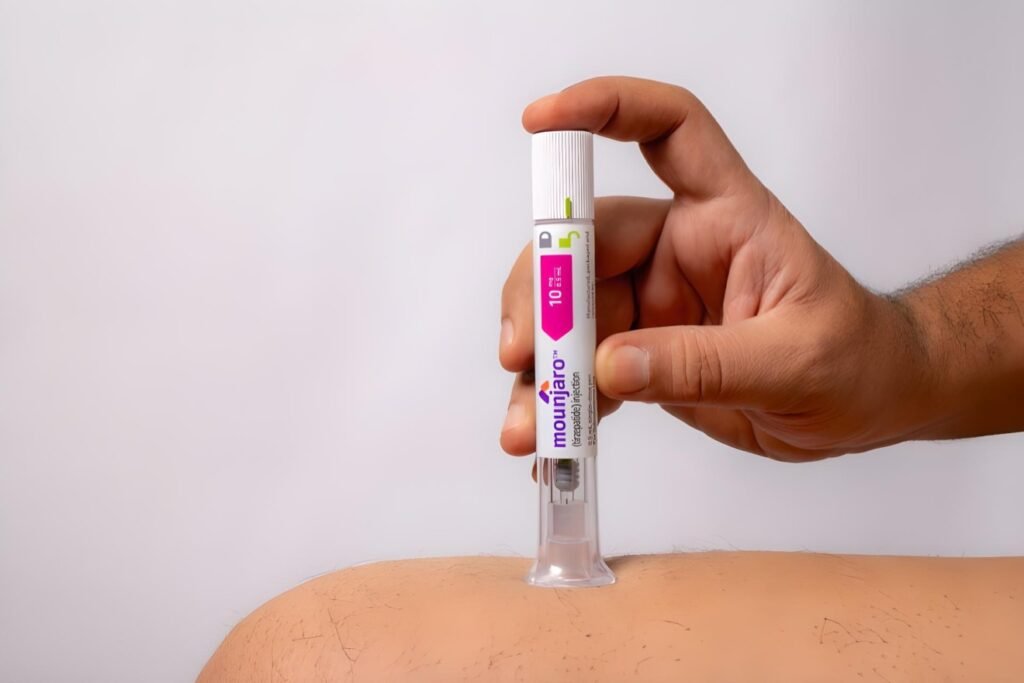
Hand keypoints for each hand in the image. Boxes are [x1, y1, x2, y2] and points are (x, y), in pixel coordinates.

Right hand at [500, 76, 934, 463]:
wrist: (866, 405)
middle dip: (540, 298)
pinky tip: (549, 447)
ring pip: (566, 316)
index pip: (669, 131)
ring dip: (538, 369)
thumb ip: (707, 364)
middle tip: (523, 356)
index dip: (605, 108)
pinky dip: (557, 404)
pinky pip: (581, 369)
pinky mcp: (638, 352)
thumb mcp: (795, 363)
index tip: (540, 121)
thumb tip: (608, 367)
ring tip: (528, 430)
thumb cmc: (855, 358)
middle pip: (582, 243)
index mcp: (725, 216)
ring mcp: (651, 302)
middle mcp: (676, 248)